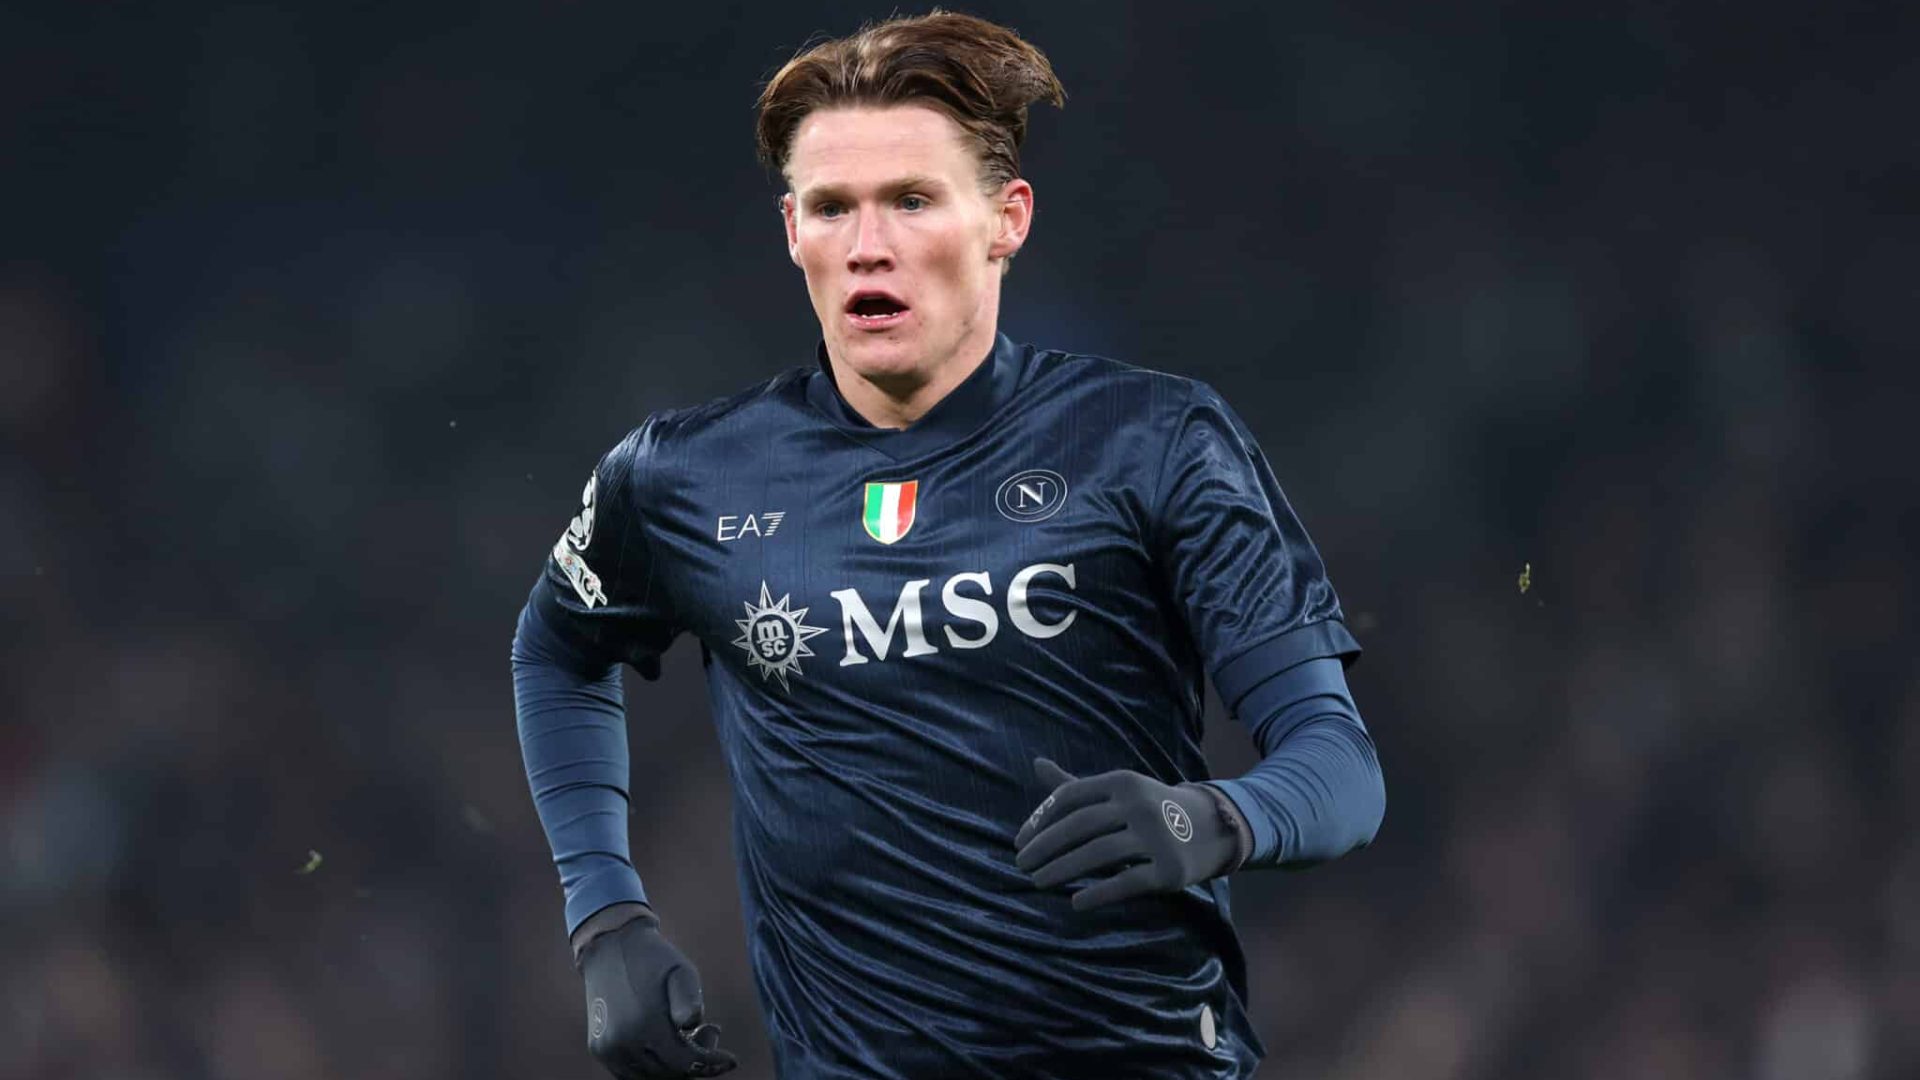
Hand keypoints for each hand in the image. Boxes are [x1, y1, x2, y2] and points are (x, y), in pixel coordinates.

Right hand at [576, 908, 737, 1077]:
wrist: (611, 946)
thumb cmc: (654, 960)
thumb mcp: (681, 972)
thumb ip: (690, 1000)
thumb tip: (692, 1024)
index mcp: (645, 1024)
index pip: (685, 1062)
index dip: (712, 1064)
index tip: (732, 1060)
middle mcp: (623, 1042)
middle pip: (670, 1073)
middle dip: (697, 1062)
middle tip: (710, 1032)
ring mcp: (608, 1049)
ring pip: (651, 1077)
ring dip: (675, 1066)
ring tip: (688, 1036)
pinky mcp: (599, 1049)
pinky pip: (631, 1074)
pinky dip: (654, 1068)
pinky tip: (668, 1045)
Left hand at [1015, 758, 1240, 910]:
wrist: (1212, 828)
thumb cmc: (1150, 809)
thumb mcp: (1118, 792)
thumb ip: (1076, 785)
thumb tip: (1036, 764)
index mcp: (1122, 782)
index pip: (1070, 797)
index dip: (1040, 821)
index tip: (1019, 843)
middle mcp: (1138, 804)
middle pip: (1079, 826)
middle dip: (1044, 847)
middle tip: (1021, 866)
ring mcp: (1157, 836)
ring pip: (1098, 854)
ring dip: (1062, 869)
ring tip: (1038, 883)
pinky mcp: (1170, 868)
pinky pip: (1127, 882)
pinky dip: (1098, 893)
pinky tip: (1075, 902)